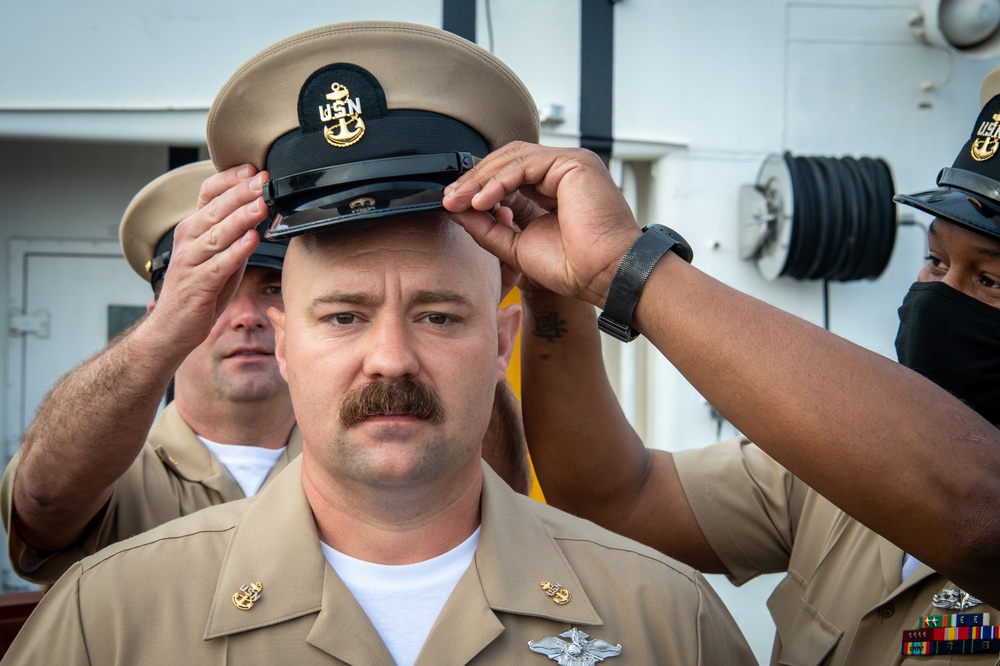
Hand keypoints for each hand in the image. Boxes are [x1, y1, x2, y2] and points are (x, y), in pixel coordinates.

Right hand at [146, 164, 269, 351]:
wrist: (171, 328)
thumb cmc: (198, 290)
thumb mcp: (217, 256)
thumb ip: (235, 235)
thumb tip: (261, 210)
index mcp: (193, 229)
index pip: (207, 193)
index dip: (229, 179)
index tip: (252, 168)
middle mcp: (188, 240)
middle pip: (214, 209)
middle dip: (241, 192)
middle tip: (263, 179)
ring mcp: (191, 262)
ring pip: (217, 233)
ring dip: (241, 217)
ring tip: (262, 204)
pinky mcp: (198, 285)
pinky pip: (219, 264)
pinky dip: (236, 251)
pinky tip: (252, 240)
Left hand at [443, 143, 640, 306]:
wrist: (605, 276)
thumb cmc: (576, 267)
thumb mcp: (516, 246)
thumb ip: (488, 226)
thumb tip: (457, 209)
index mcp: (552, 190)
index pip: (507, 175)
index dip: (478, 187)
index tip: (453, 204)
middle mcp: (562, 172)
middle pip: (507, 161)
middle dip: (474, 180)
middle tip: (450, 199)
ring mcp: (570, 164)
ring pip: (513, 158)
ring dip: (481, 179)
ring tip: (460, 201)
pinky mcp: (574, 163)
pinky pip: (525, 164)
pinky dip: (499, 181)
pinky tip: (482, 200)